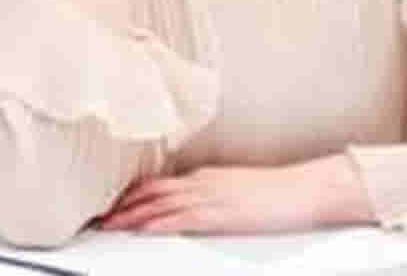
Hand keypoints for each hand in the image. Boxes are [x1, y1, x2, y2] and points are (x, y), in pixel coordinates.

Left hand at [98, 154, 374, 234]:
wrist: (303, 189)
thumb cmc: (279, 192)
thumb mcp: (239, 189)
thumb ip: (215, 194)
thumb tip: (197, 204)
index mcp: (207, 176)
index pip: (161, 183)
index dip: (135, 193)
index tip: (117, 202)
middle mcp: (203, 182)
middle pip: (153, 191)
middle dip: (125, 204)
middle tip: (103, 215)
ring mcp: (210, 196)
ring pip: (158, 203)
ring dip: (131, 214)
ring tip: (110, 224)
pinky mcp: (218, 213)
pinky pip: (178, 217)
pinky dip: (155, 223)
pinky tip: (141, 229)